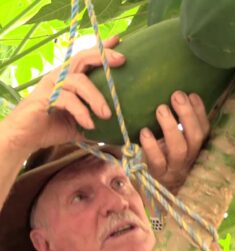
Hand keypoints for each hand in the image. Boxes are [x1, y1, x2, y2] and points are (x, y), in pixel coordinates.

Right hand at [2, 36, 125, 155]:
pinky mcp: (44, 97)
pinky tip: (89, 124)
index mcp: (69, 80)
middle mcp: (60, 77)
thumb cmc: (52, 127)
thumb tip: (114, 130)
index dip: (101, 49)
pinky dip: (81, 111)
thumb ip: (94, 121)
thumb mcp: (79, 123)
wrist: (25, 138)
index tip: (118, 41)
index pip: (86, 59)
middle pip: (81, 58)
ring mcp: (51, 85)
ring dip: (95, 97)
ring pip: (78, 81)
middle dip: (102, 57)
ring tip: (106, 115)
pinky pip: (67, 99)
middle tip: (121, 60)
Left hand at [140, 91, 208, 193]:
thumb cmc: (164, 160)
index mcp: (195, 149)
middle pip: (195, 138)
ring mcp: (173, 169)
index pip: (204, 130)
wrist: (157, 193)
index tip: (192, 94)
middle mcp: (188, 159)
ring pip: (179, 149)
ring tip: (161, 109)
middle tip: (176, 95)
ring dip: (171, 127)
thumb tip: (178, 98)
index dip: (200, 112)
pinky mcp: (157, 175)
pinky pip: (157, 161)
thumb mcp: (175, 144)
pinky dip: (151, 146)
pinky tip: (145, 132)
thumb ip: (179, 127)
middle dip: (187, 114)